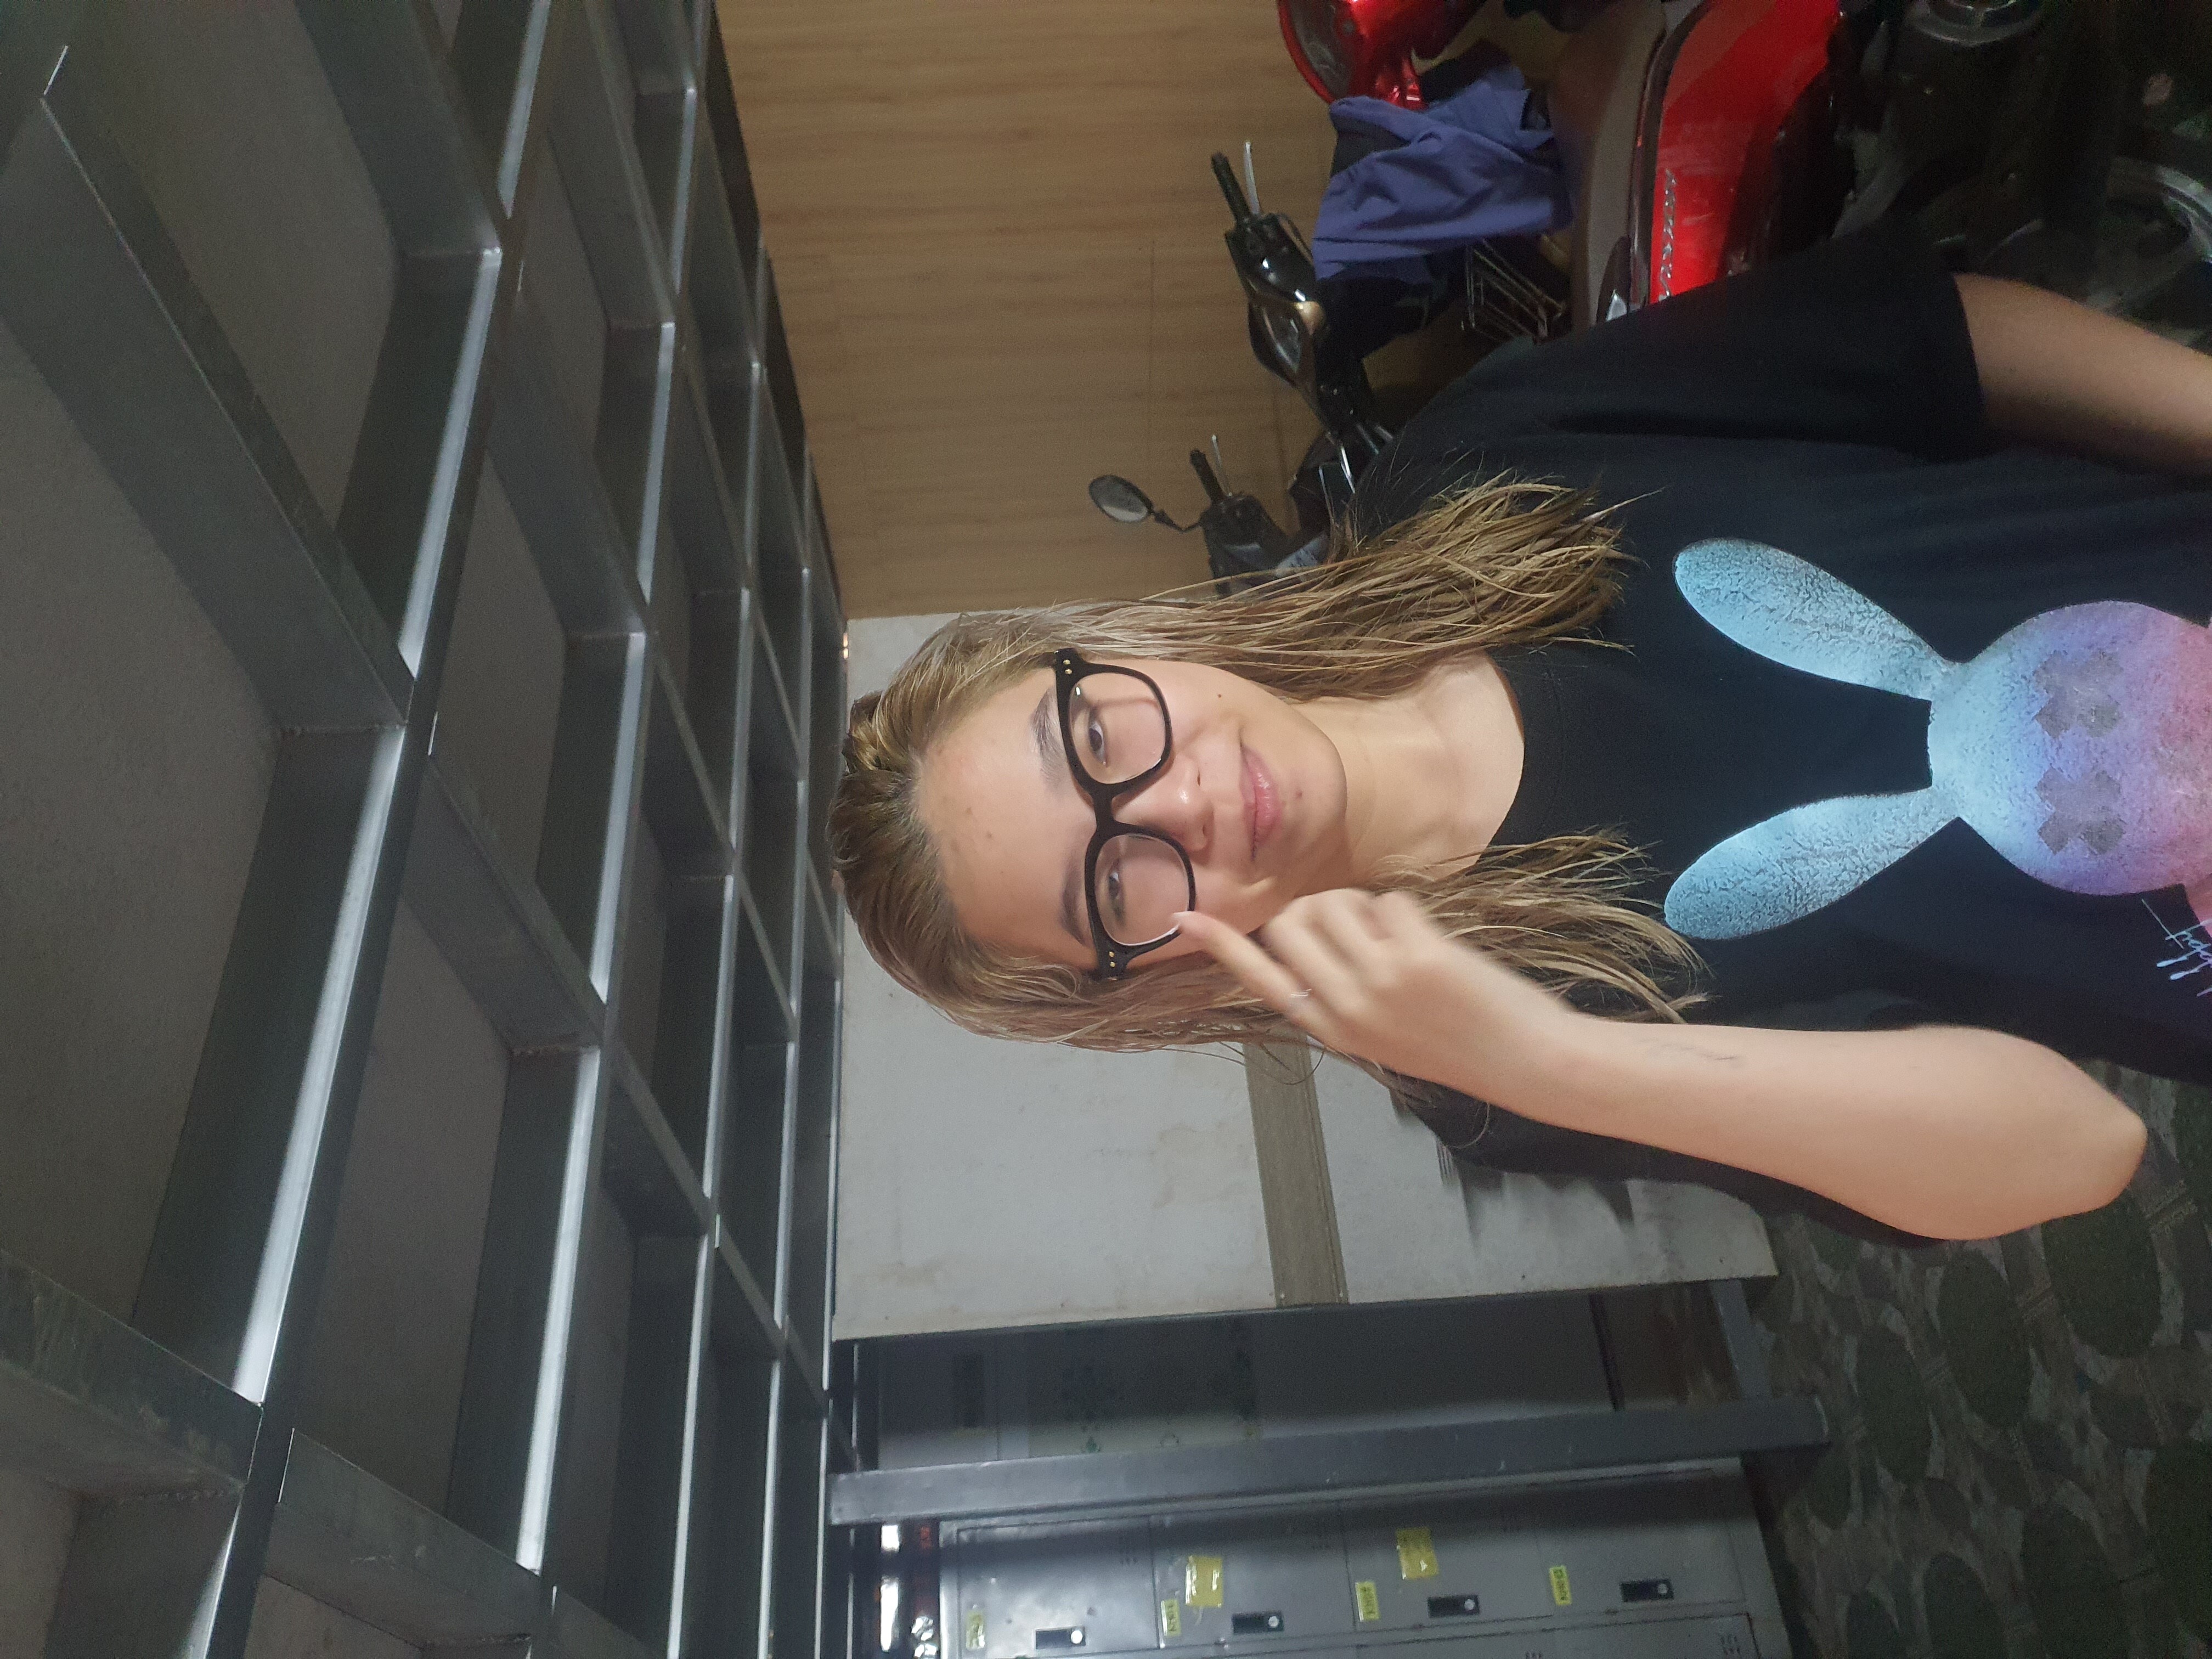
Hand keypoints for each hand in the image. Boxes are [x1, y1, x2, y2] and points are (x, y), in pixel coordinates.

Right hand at [1172, 889, 1578, 1095]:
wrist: (1524, 1061)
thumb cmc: (1454, 1042)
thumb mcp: (1380, 1031)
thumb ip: (1339, 988)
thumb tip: (1308, 924)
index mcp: (1329, 1029)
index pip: (1259, 978)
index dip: (1222, 945)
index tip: (1184, 916)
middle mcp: (1345, 1006)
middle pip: (1292, 923)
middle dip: (1317, 906)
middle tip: (1356, 924)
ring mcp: (1380, 982)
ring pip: (1337, 903)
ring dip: (1365, 903)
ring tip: (1399, 937)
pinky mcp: (1418, 958)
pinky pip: (1390, 900)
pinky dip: (1407, 908)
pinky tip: (1431, 940)